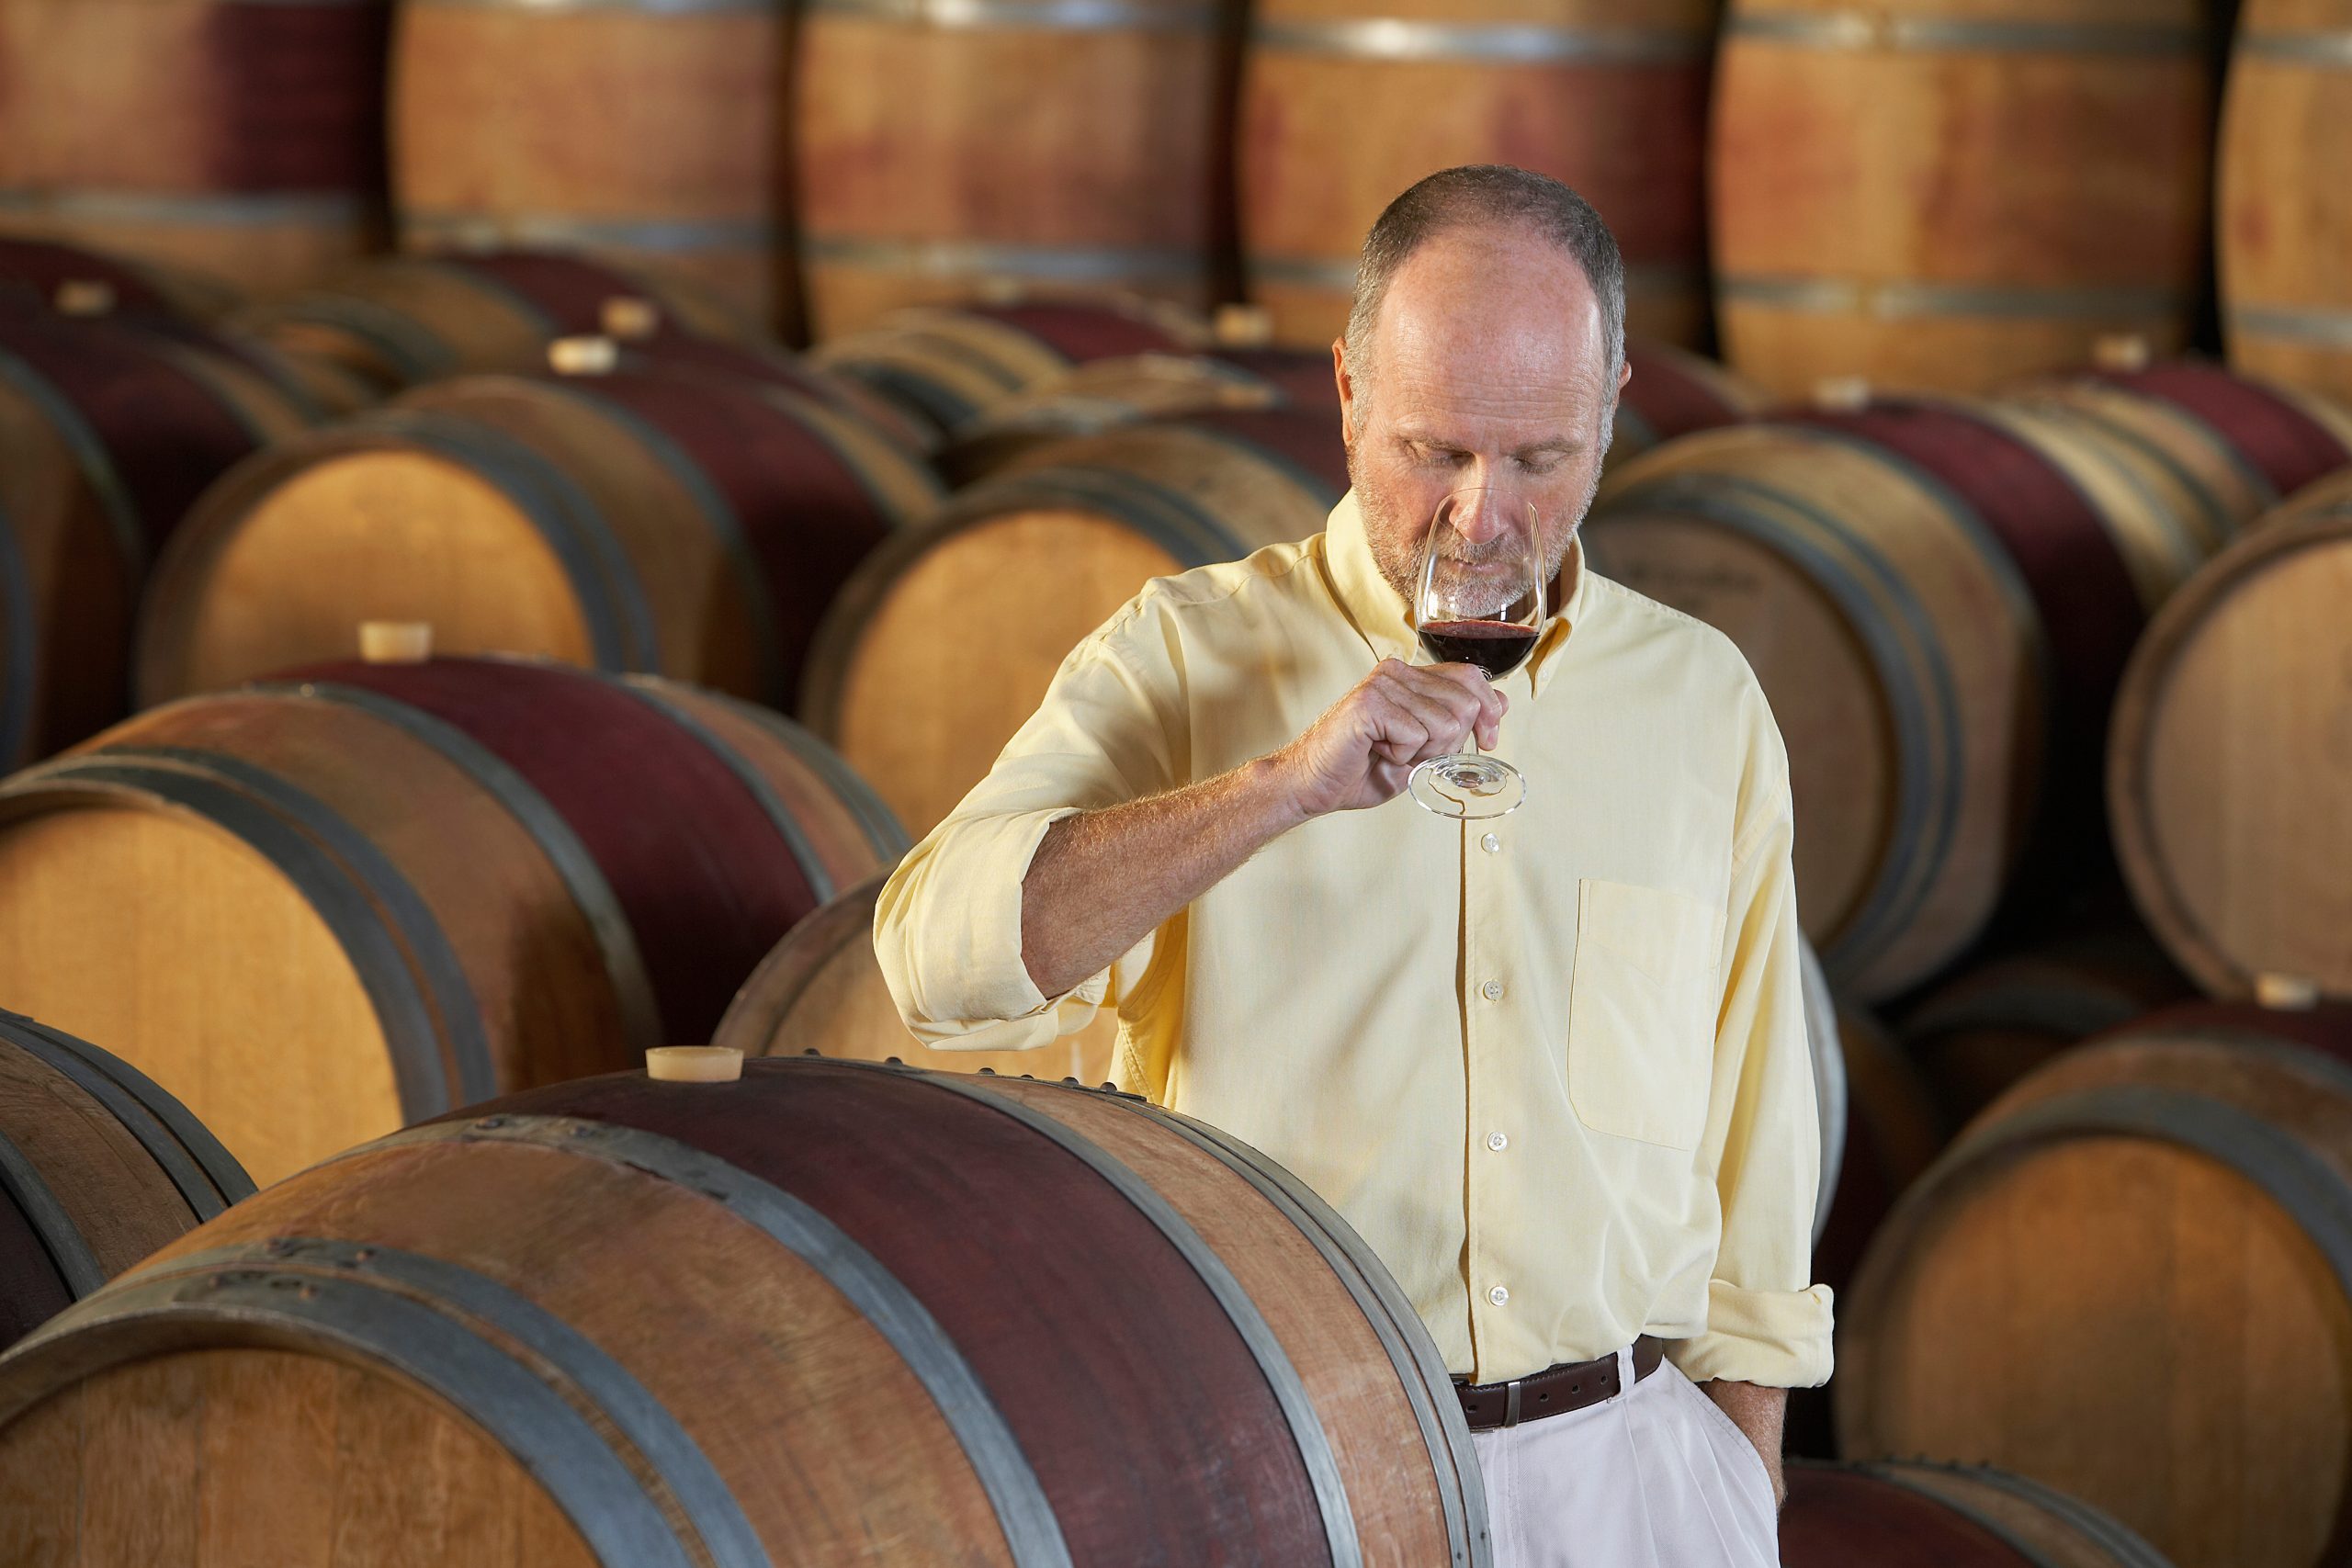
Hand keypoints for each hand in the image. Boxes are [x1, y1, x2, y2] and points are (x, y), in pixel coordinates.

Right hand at [1272, 658, 1505, 816]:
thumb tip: (1501, 704)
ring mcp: (1382, 684)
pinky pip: (1416, 734)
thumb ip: (1457, 723)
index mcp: (1409, 677)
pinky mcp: (1370, 702)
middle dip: (1449, 742)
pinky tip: (1376, 751)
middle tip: (1411, 753)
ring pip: (1444, 723)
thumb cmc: (1361, 769)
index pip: (1472, 678)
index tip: (1486, 740)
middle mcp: (1396, 672)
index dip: (1488, 711)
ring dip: (1422, 752)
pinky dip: (1402, 755)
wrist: (1311, 785)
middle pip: (1465, 703)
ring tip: (1388, 752)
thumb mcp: (1422, 748)